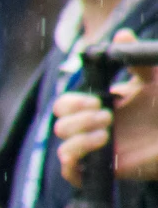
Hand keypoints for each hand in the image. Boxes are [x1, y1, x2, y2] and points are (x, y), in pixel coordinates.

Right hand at [56, 29, 157, 184]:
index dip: (73, 102)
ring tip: (107, 134)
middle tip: (107, 117)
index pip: (64, 106)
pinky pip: (71, 173)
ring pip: (63, 149)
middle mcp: (91, 131)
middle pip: (59, 125)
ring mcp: (95, 153)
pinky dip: (74, 162)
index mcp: (96, 109)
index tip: (98, 100)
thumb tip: (122, 34)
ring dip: (80, 140)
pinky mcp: (101, 173)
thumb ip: (136, 60)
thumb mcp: (153, 80)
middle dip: (78, 120)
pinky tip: (98, 148)